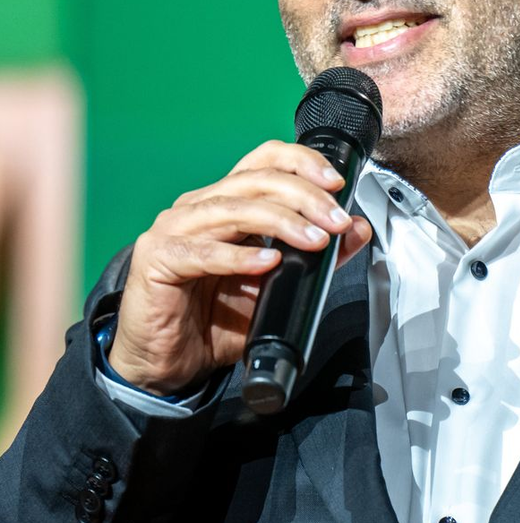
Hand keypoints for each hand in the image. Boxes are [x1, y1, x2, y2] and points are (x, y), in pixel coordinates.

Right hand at [108, 142, 372, 395]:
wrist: (171, 361)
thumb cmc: (217, 319)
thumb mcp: (281, 284)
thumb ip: (319, 255)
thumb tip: (357, 229)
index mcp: (227, 201)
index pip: (264, 160)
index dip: (302, 162)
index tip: (336, 184)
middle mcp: (199, 206)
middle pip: (256, 181)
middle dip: (306, 198)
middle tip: (336, 222)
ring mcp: (174, 229)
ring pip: (235, 209)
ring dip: (283, 222)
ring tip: (315, 241)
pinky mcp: (158, 260)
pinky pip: (202, 251)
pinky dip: (239, 256)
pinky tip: (268, 262)